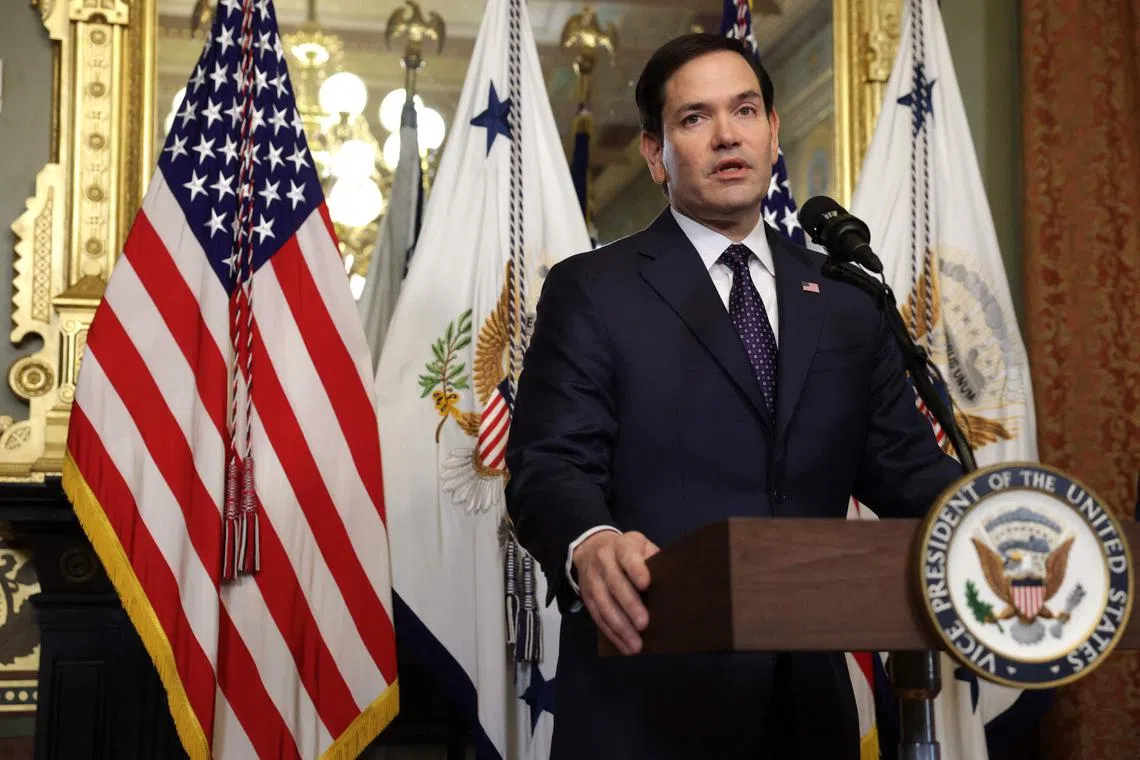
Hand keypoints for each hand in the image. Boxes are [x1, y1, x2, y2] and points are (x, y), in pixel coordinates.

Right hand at [572, 530, 659, 654]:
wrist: (591, 549)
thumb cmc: (628, 551)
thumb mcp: (641, 546)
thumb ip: (653, 560)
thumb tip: (674, 584)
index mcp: (622, 546)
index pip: (627, 556)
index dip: (636, 570)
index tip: (647, 584)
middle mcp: (604, 561)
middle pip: (615, 583)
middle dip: (629, 605)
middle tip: (644, 624)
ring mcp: (593, 580)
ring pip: (603, 604)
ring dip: (620, 626)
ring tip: (636, 645)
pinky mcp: (587, 597)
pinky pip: (598, 617)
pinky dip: (612, 634)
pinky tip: (625, 647)